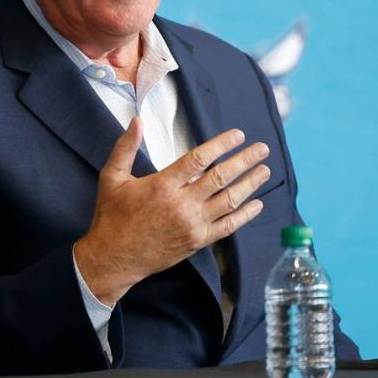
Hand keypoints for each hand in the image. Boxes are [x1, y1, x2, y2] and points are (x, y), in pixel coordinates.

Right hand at [73, 117, 269, 305]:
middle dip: (244, 161)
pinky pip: (227, 227)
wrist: (114, 258)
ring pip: (229, 201)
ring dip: (250, 184)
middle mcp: (181, 204)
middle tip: (262, 149)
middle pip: (221, 177)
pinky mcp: (197, 241)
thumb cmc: (112, 216)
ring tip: (265, 171)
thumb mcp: (112, 178)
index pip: (199, 159)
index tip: (238, 135)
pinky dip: (245, 215)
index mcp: (162, 185)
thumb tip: (136, 120)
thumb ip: (125, 147)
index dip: (221, 144)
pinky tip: (257, 204)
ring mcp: (192, 225)